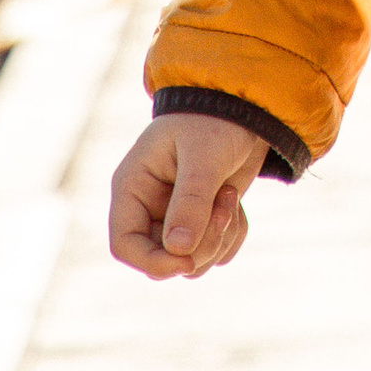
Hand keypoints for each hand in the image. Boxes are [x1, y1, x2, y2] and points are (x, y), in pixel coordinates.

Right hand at [108, 116, 269, 279]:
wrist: (246, 108)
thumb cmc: (215, 122)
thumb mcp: (204, 156)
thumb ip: (191, 201)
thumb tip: (178, 250)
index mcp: (133, 187)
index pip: (124, 244)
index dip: (152, 262)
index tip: (186, 261)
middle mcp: (149, 208)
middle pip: (162, 259)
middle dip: (200, 244)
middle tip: (226, 205)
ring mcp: (175, 218)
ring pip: (191, 261)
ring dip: (219, 238)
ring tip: (230, 196)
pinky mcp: (201, 222)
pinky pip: (215, 253)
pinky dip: (232, 235)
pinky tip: (236, 203)